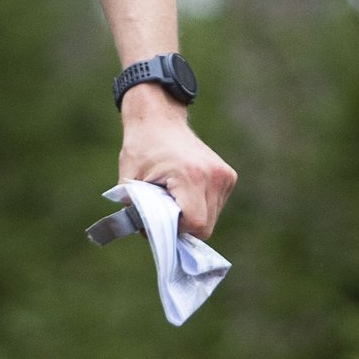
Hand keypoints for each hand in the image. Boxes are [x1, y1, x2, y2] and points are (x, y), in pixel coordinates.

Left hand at [119, 88, 237, 240]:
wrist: (159, 120)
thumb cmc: (141, 149)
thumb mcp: (129, 182)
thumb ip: (137, 212)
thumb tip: (148, 237)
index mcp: (191, 176)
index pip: (196, 224)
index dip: (177, 230)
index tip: (159, 220)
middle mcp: (214, 176)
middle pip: (205, 227)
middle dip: (183, 227)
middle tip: (163, 212)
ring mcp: (225, 176)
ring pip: (212, 218)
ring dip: (192, 217)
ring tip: (174, 197)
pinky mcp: (229, 176)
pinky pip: (215, 206)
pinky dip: (200, 207)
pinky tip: (185, 192)